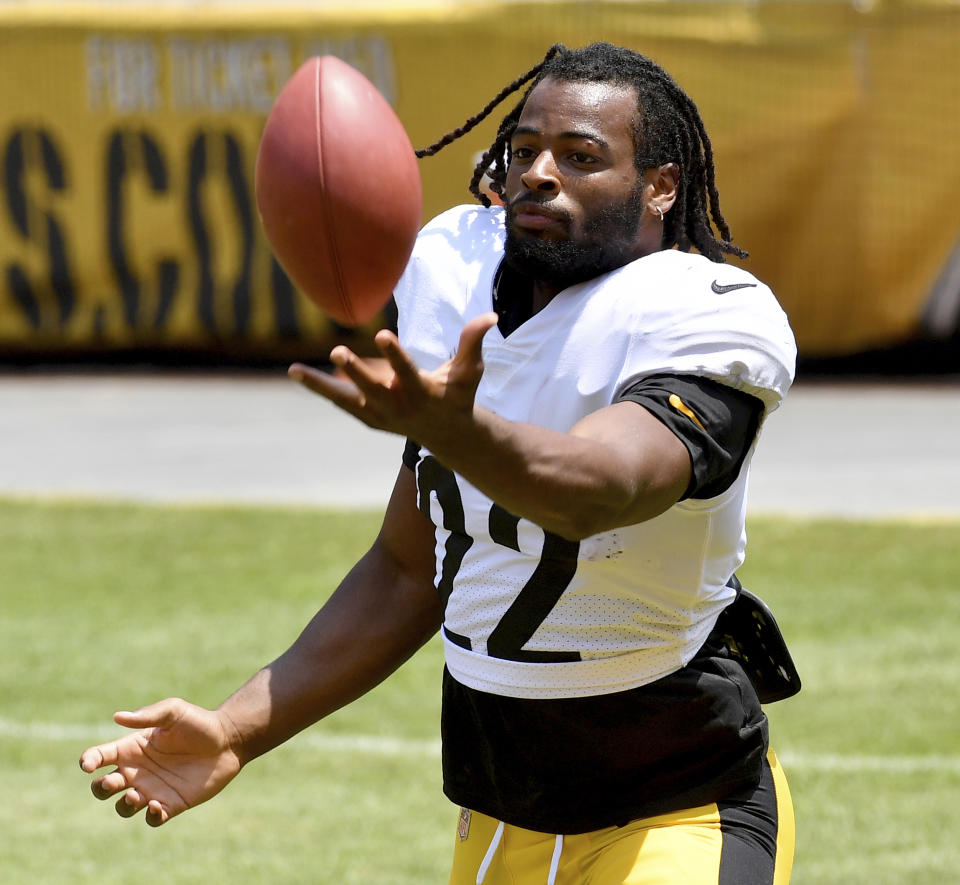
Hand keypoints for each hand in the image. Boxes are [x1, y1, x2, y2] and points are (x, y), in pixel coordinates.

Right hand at [79, 698, 242, 826]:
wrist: (230, 741)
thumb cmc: (200, 723)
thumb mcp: (174, 711)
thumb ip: (147, 715)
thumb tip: (117, 717)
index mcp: (133, 747)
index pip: (100, 757)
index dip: (88, 761)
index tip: (88, 765)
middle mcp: (138, 770)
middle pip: (103, 787)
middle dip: (101, 788)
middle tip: (115, 781)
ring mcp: (153, 789)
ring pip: (124, 807)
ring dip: (124, 804)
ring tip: (137, 795)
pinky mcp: (171, 803)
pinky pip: (151, 819)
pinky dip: (149, 816)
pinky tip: (157, 805)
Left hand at [289, 312, 498, 448]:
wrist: (447, 435)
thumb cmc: (458, 395)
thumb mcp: (469, 371)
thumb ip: (473, 342)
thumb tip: (490, 315)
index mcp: (422, 392)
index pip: (407, 371)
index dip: (395, 354)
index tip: (383, 334)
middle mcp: (398, 406)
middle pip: (372, 388)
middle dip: (355, 371)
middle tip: (338, 351)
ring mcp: (380, 415)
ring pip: (347, 399)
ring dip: (321, 386)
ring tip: (293, 371)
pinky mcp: (368, 418)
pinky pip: (341, 402)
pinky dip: (321, 389)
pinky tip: (297, 374)